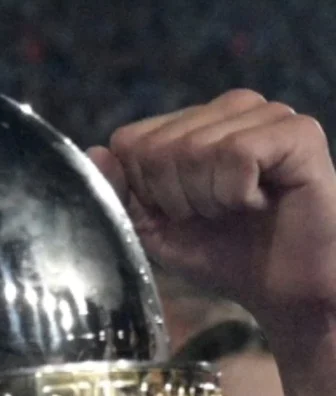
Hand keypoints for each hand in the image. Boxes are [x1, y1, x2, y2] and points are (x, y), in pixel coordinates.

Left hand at [90, 90, 335, 332]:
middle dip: (174, 199)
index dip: (142, 189)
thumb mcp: (152, 228)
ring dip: (207, 199)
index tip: (176, 212)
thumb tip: (96, 151)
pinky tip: (258, 202)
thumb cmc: (219, 253)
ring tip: (234, 209)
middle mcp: (228, 107)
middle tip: (211, 215)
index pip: (129, 141)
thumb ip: (119, 192)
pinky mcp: (298, 132)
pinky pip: (236, 154)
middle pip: (157, 147)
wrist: (282, 287)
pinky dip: (237, 193)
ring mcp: (266, 114)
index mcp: (191, 123)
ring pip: (194, 149)